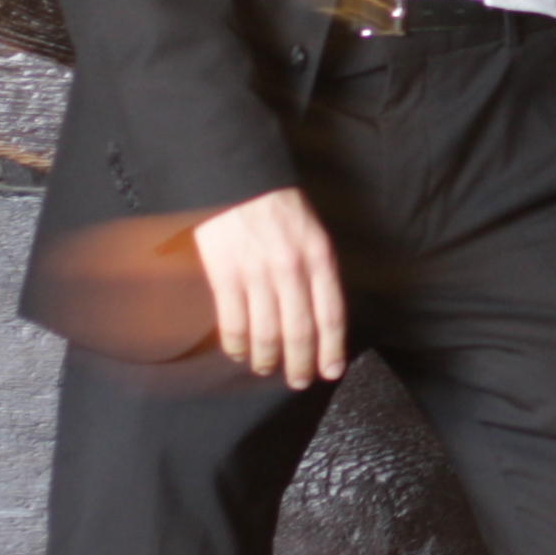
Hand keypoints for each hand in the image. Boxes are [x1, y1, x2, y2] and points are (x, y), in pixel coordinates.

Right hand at [192, 185, 347, 386]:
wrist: (233, 174)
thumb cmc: (274, 201)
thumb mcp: (309, 229)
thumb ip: (315, 267)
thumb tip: (318, 308)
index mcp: (318, 255)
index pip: (330, 313)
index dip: (331, 347)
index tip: (332, 370)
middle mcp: (291, 267)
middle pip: (300, 330)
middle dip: (301, 362)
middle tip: (299, 380)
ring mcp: (256, 271)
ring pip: (267, 331)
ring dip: (268, 358)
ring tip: (268, 369)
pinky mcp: (224, 272)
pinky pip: (233, 321)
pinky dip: (237, 344)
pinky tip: (239, 353)